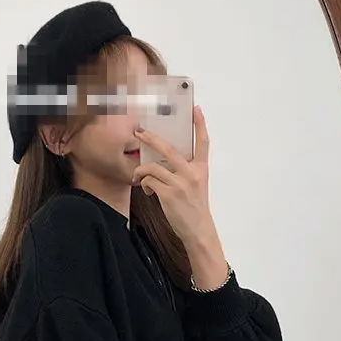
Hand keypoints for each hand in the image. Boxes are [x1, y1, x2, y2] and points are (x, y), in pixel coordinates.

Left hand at [131, 106, 219, 250]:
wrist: (198, 230)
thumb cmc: (195, 208)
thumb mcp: (197, 186)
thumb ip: (186, 171)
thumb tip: (163, 162)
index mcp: (201, 169)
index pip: (203, 142)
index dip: (200, 124)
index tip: (196, 109)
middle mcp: (192, 174)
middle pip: (168, 149)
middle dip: (151, 139)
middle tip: (140, 132)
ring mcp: (180, 184)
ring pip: (152, 167)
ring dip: (140, 170)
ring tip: (137, 176)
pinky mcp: (168, 195)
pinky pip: (149, 182)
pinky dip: (143, 184)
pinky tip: (146, 190)